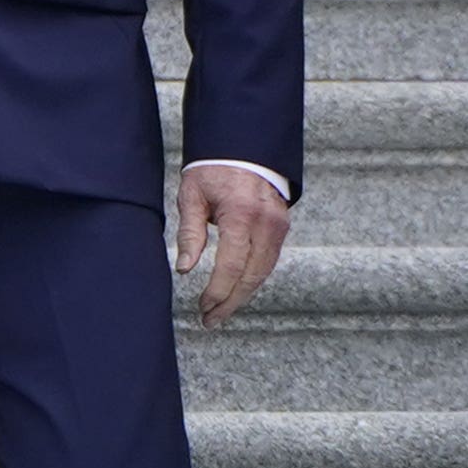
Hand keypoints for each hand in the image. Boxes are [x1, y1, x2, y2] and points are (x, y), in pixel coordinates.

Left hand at [176, 163, 294, 327]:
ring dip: (242, 295)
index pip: (232, 266)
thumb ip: (190, 234)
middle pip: (251, 276)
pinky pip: (269, 261)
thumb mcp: (192, 196)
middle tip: (210, 321)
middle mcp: (265, 223)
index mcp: (241, 214)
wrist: (243, 146)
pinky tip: (236, 290)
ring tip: (220, 312)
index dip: (217, 292)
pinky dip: (252, 279)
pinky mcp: (282, 227)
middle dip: (230, 302)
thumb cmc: (212, 169)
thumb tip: (185, 270)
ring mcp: (278, 225)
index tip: (203, 307)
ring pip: (263, 272)